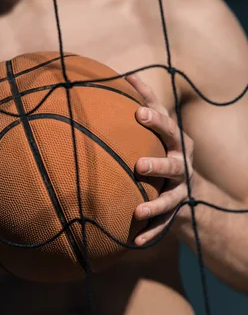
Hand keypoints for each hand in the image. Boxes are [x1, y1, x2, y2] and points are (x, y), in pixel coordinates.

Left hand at [125, 73, 193, 245]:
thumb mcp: (160, 129)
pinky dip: (151, 233)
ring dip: (155, 204)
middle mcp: (183, 164)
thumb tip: (123, 74)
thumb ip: (146, 104)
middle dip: (158, 163)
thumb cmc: (165, 149)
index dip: (154, 118)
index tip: (137, 112)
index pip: (167, 126)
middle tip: (139, 165)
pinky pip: (164, 225)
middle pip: (173, 163)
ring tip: (138, 211)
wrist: (191, 191)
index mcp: (177, 140)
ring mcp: (181, 189)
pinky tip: (135, 240)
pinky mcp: (176, 212)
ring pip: (170, 197)